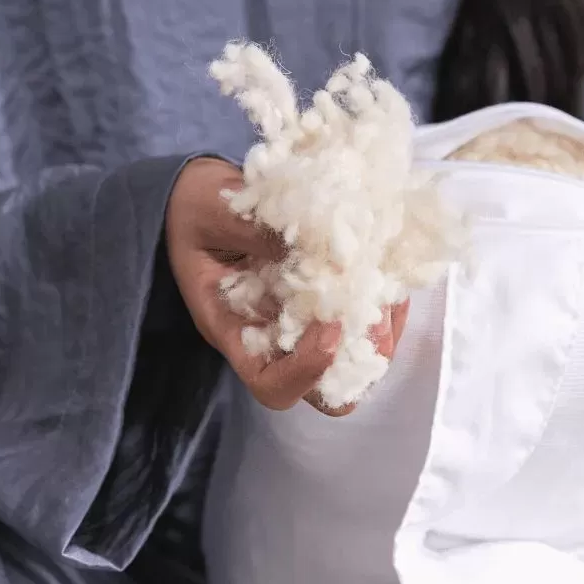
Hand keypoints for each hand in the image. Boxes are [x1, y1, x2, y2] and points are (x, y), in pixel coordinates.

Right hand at [165, 158, 406, 414]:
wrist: (202, 193)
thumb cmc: (196, 206)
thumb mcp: (213, 209)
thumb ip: (256, 229)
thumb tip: (319, 243)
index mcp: (234, 328)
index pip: (271, 384)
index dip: (308, 371)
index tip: (331, 325)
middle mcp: (274, 338)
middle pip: (325, 390)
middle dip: (359, 363)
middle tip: (374, 318)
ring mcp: (305, 322)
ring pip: (356, 360)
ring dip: (381, 332)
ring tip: (385, 286)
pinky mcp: (329, 300)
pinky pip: (367, 322)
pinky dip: (386, 305)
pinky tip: (387, 270)